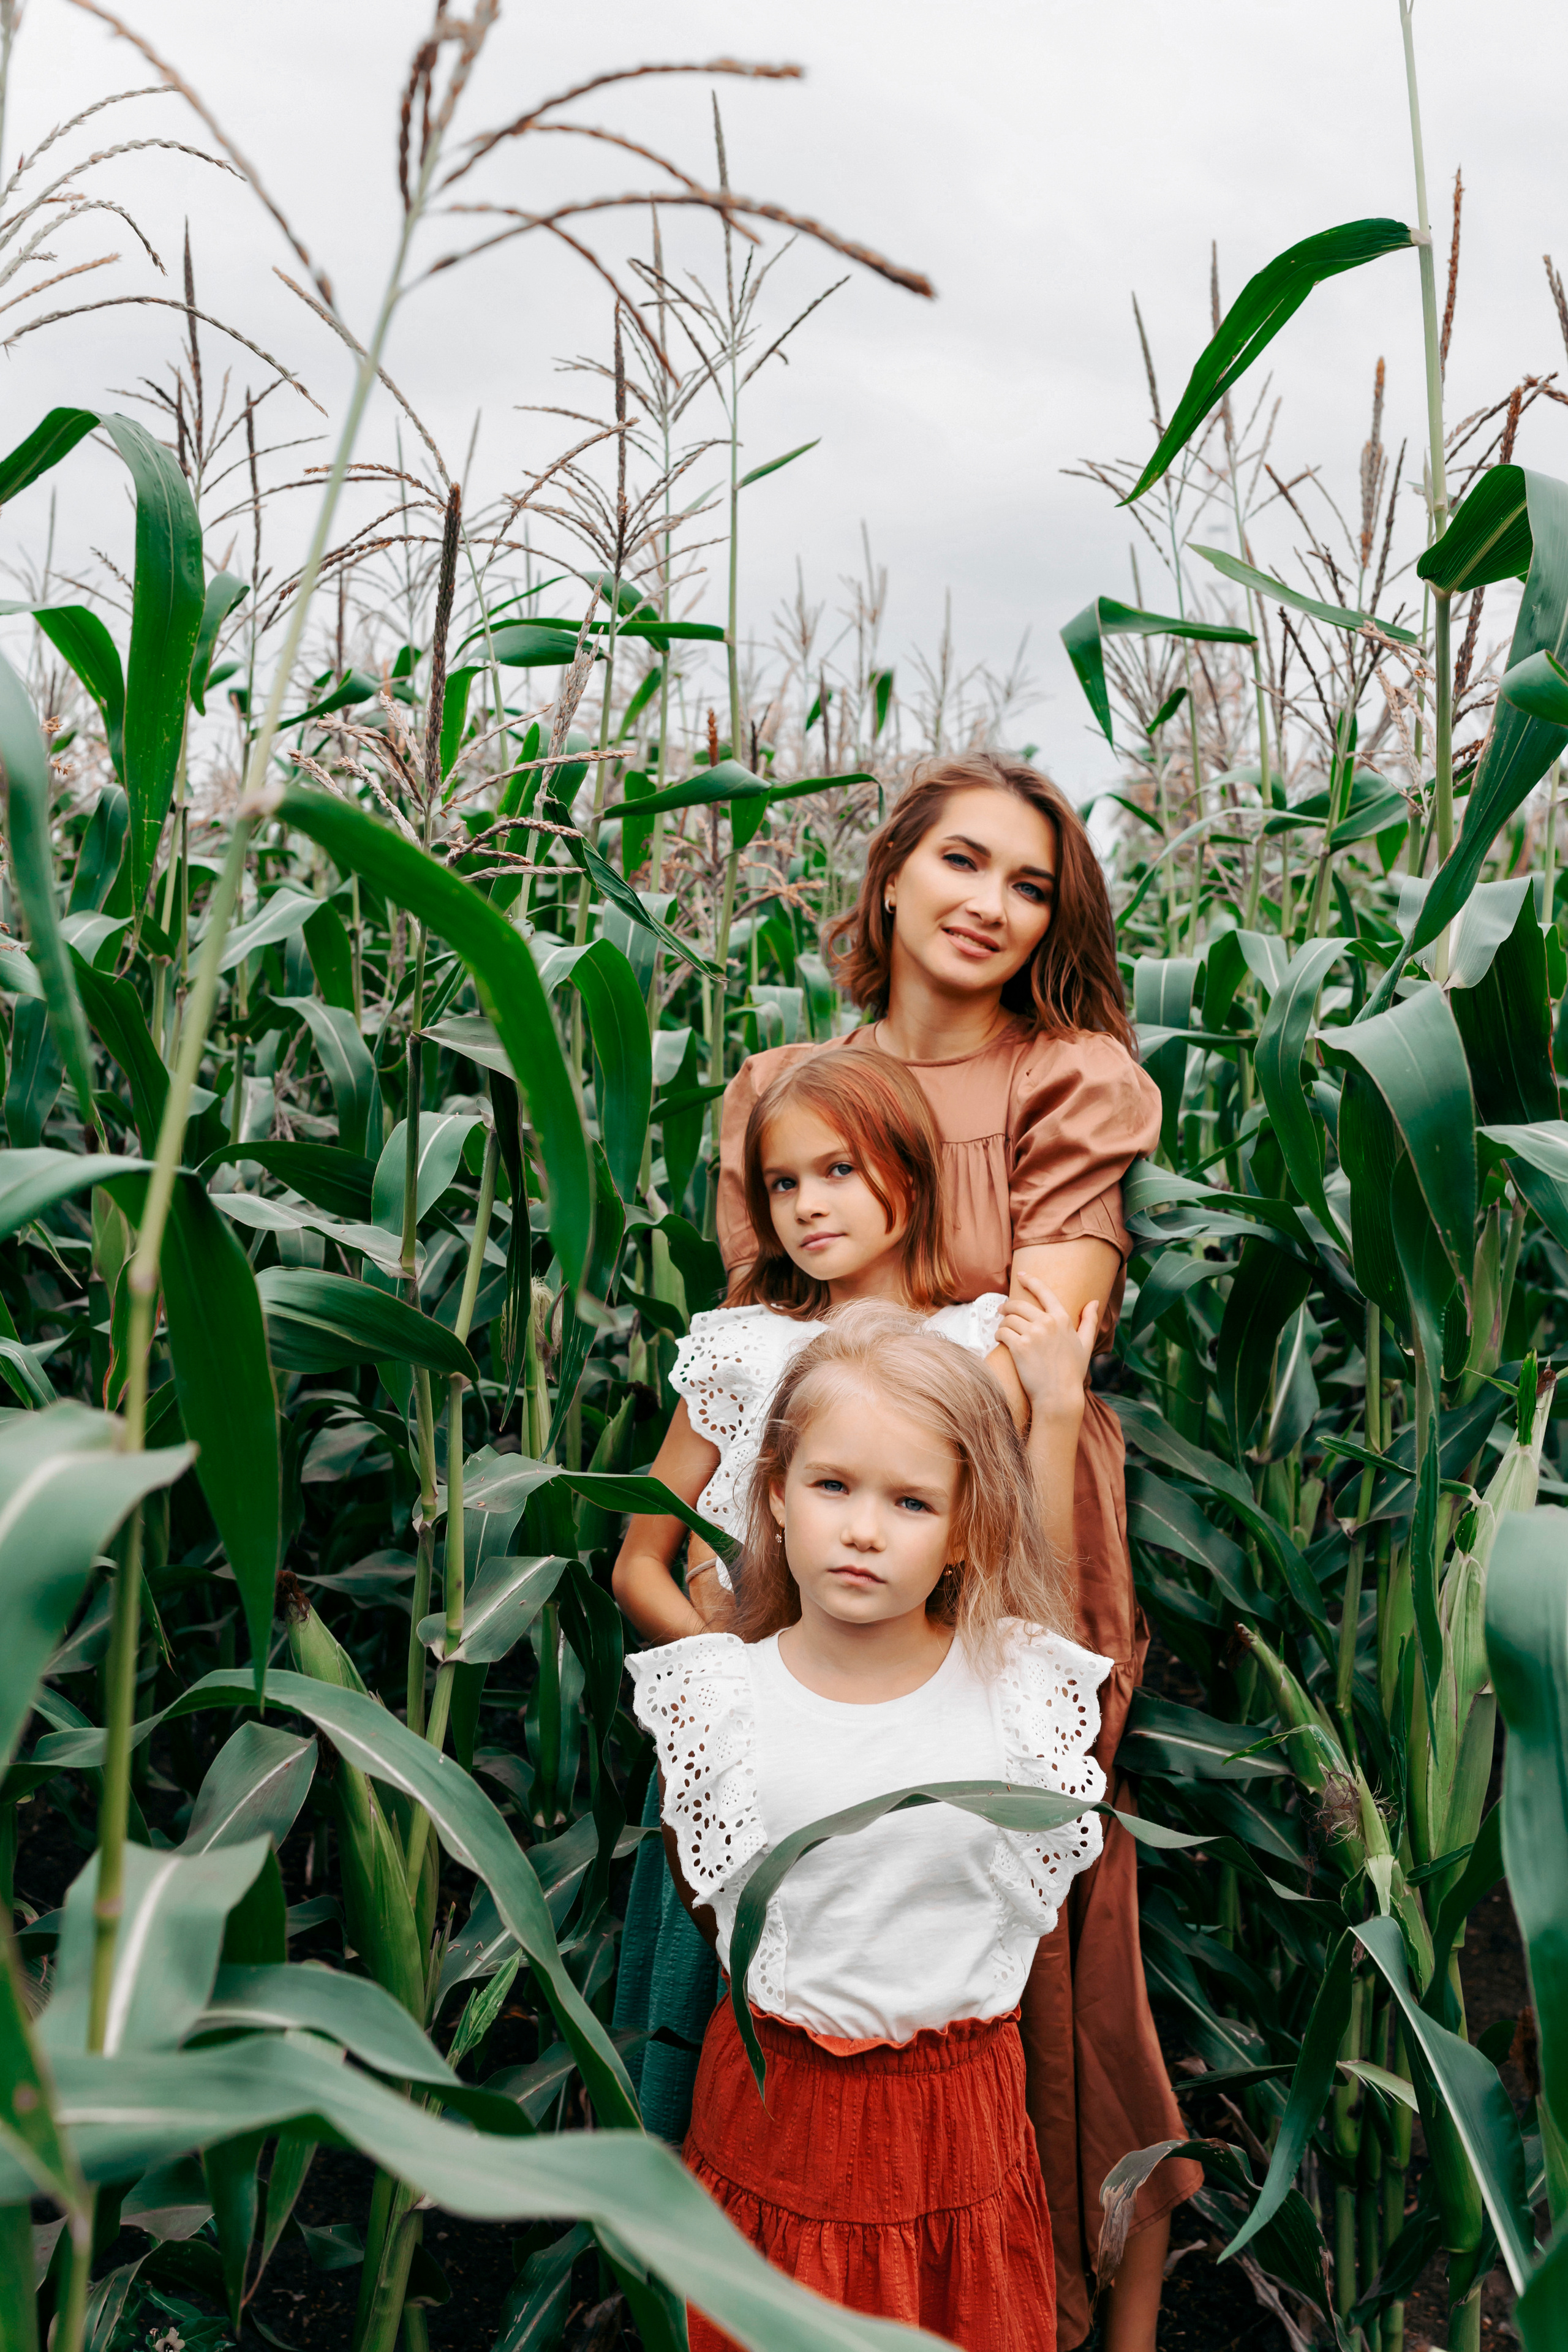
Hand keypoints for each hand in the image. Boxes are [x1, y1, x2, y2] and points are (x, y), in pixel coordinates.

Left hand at [997, 1272, 1097, 1417]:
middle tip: (1002, 1310)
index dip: (1030, 1280)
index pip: (1044, 1291)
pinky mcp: (1019, 1347)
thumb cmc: (1072, 1372)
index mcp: (1062, 1319)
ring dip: (1002, 1323)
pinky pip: (1002, 1332)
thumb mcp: (1085, 1345)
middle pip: (1019, 1304)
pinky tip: (1000, 1340)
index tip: (1020, 1275)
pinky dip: (998, 1335)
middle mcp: (1047, 1323)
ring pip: (1008, 1318)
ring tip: (1003, 1330)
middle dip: (1007, 1306)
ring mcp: (1033, 1334)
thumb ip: (1089, 1321)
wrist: (1059, 1396)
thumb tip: (1094, 1302)